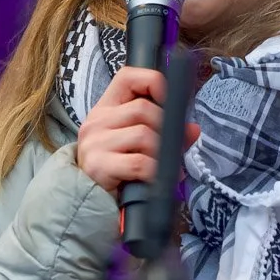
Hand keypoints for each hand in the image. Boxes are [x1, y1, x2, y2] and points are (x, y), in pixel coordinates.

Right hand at [76, 65, 199, 196]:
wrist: (86, 202)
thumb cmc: (114, 171)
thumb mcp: (136, 145)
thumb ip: (163, 133)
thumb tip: (193, 130)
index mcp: (105, 108)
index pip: (128, 77)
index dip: (153, 81)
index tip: (169, 100)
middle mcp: (97, 121)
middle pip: (143, 109)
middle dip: (166, 129)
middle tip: (173, 149)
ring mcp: (95, 142)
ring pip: (144, 135)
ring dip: (162, 153)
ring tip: (166, 168)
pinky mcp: (98, 166)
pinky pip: (139, 163)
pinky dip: (155, 171)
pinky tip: (157, 179)